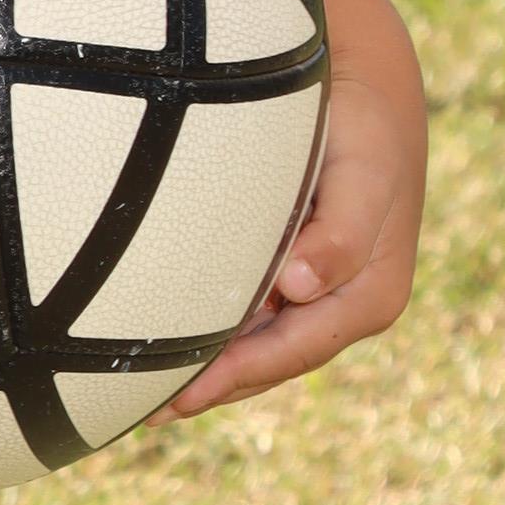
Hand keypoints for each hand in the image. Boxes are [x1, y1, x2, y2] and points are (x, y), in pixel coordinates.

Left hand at [168, 0, 424, 417]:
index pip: (294, 351)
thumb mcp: (366, 174)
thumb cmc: (366, 131)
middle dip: (209, 388)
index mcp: (369, 296)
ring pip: (253, 346)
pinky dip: (207, 335)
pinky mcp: (289, 273)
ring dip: (203, 371)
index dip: (238, 377)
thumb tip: (302, 286)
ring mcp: (315, 294)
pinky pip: (246, 317)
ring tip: (135, 396)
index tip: (184, 397)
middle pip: (268, 362)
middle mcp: (342, 306)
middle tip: (139, 413)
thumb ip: (343, 231)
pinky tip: (157, 345)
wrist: (369, 92)